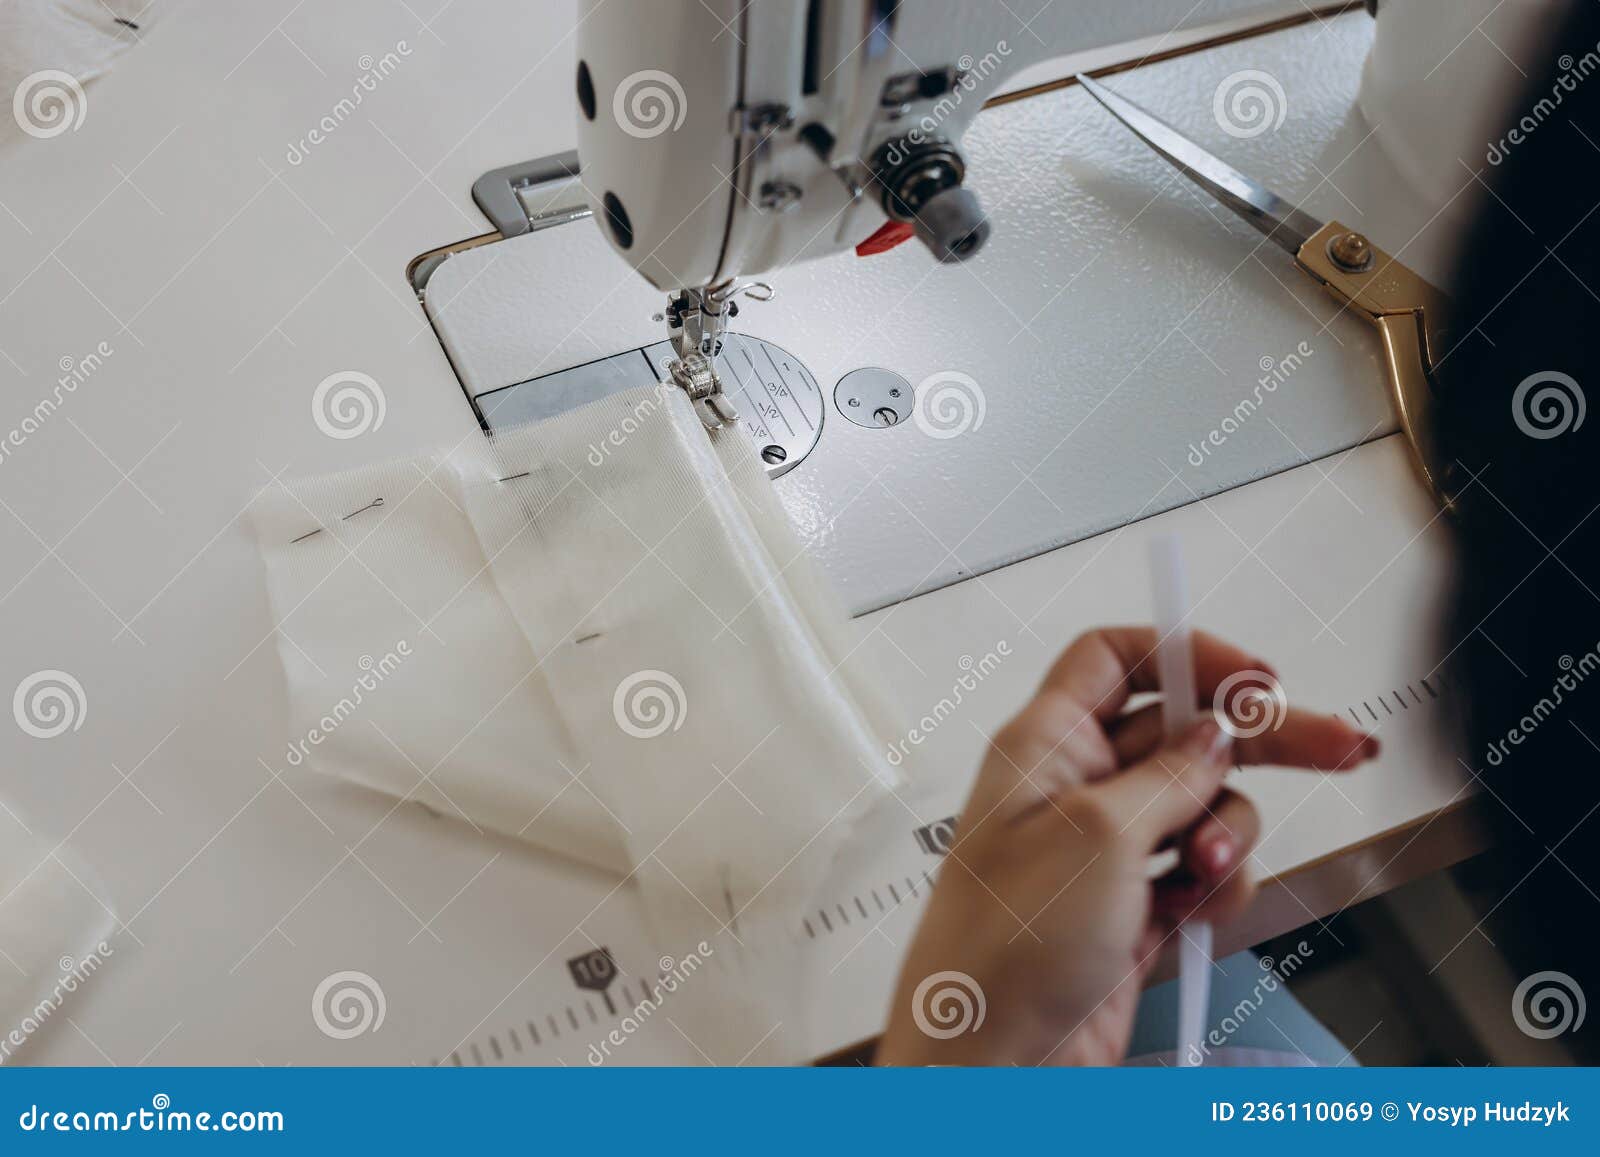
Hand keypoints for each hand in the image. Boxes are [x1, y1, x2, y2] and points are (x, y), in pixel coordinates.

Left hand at [876, 627, 1377, 1065]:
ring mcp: (1105, 852)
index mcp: (1043, 745)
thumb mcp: (1096, 834)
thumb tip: (1213, 734)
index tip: (1257, 679)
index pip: (1115, 658)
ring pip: (1203, 806)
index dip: (1188, 657)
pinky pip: (1201, 873)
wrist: (995, 1068)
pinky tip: (1194, 910)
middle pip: (1181, 731)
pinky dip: (1215, 888)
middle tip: (1337, 744)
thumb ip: (1168, 774)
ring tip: (1203, 868)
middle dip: (1258, 738)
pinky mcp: (1132, 909)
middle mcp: (1072, 789)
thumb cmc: (1002, 952)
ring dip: (1226, 832)